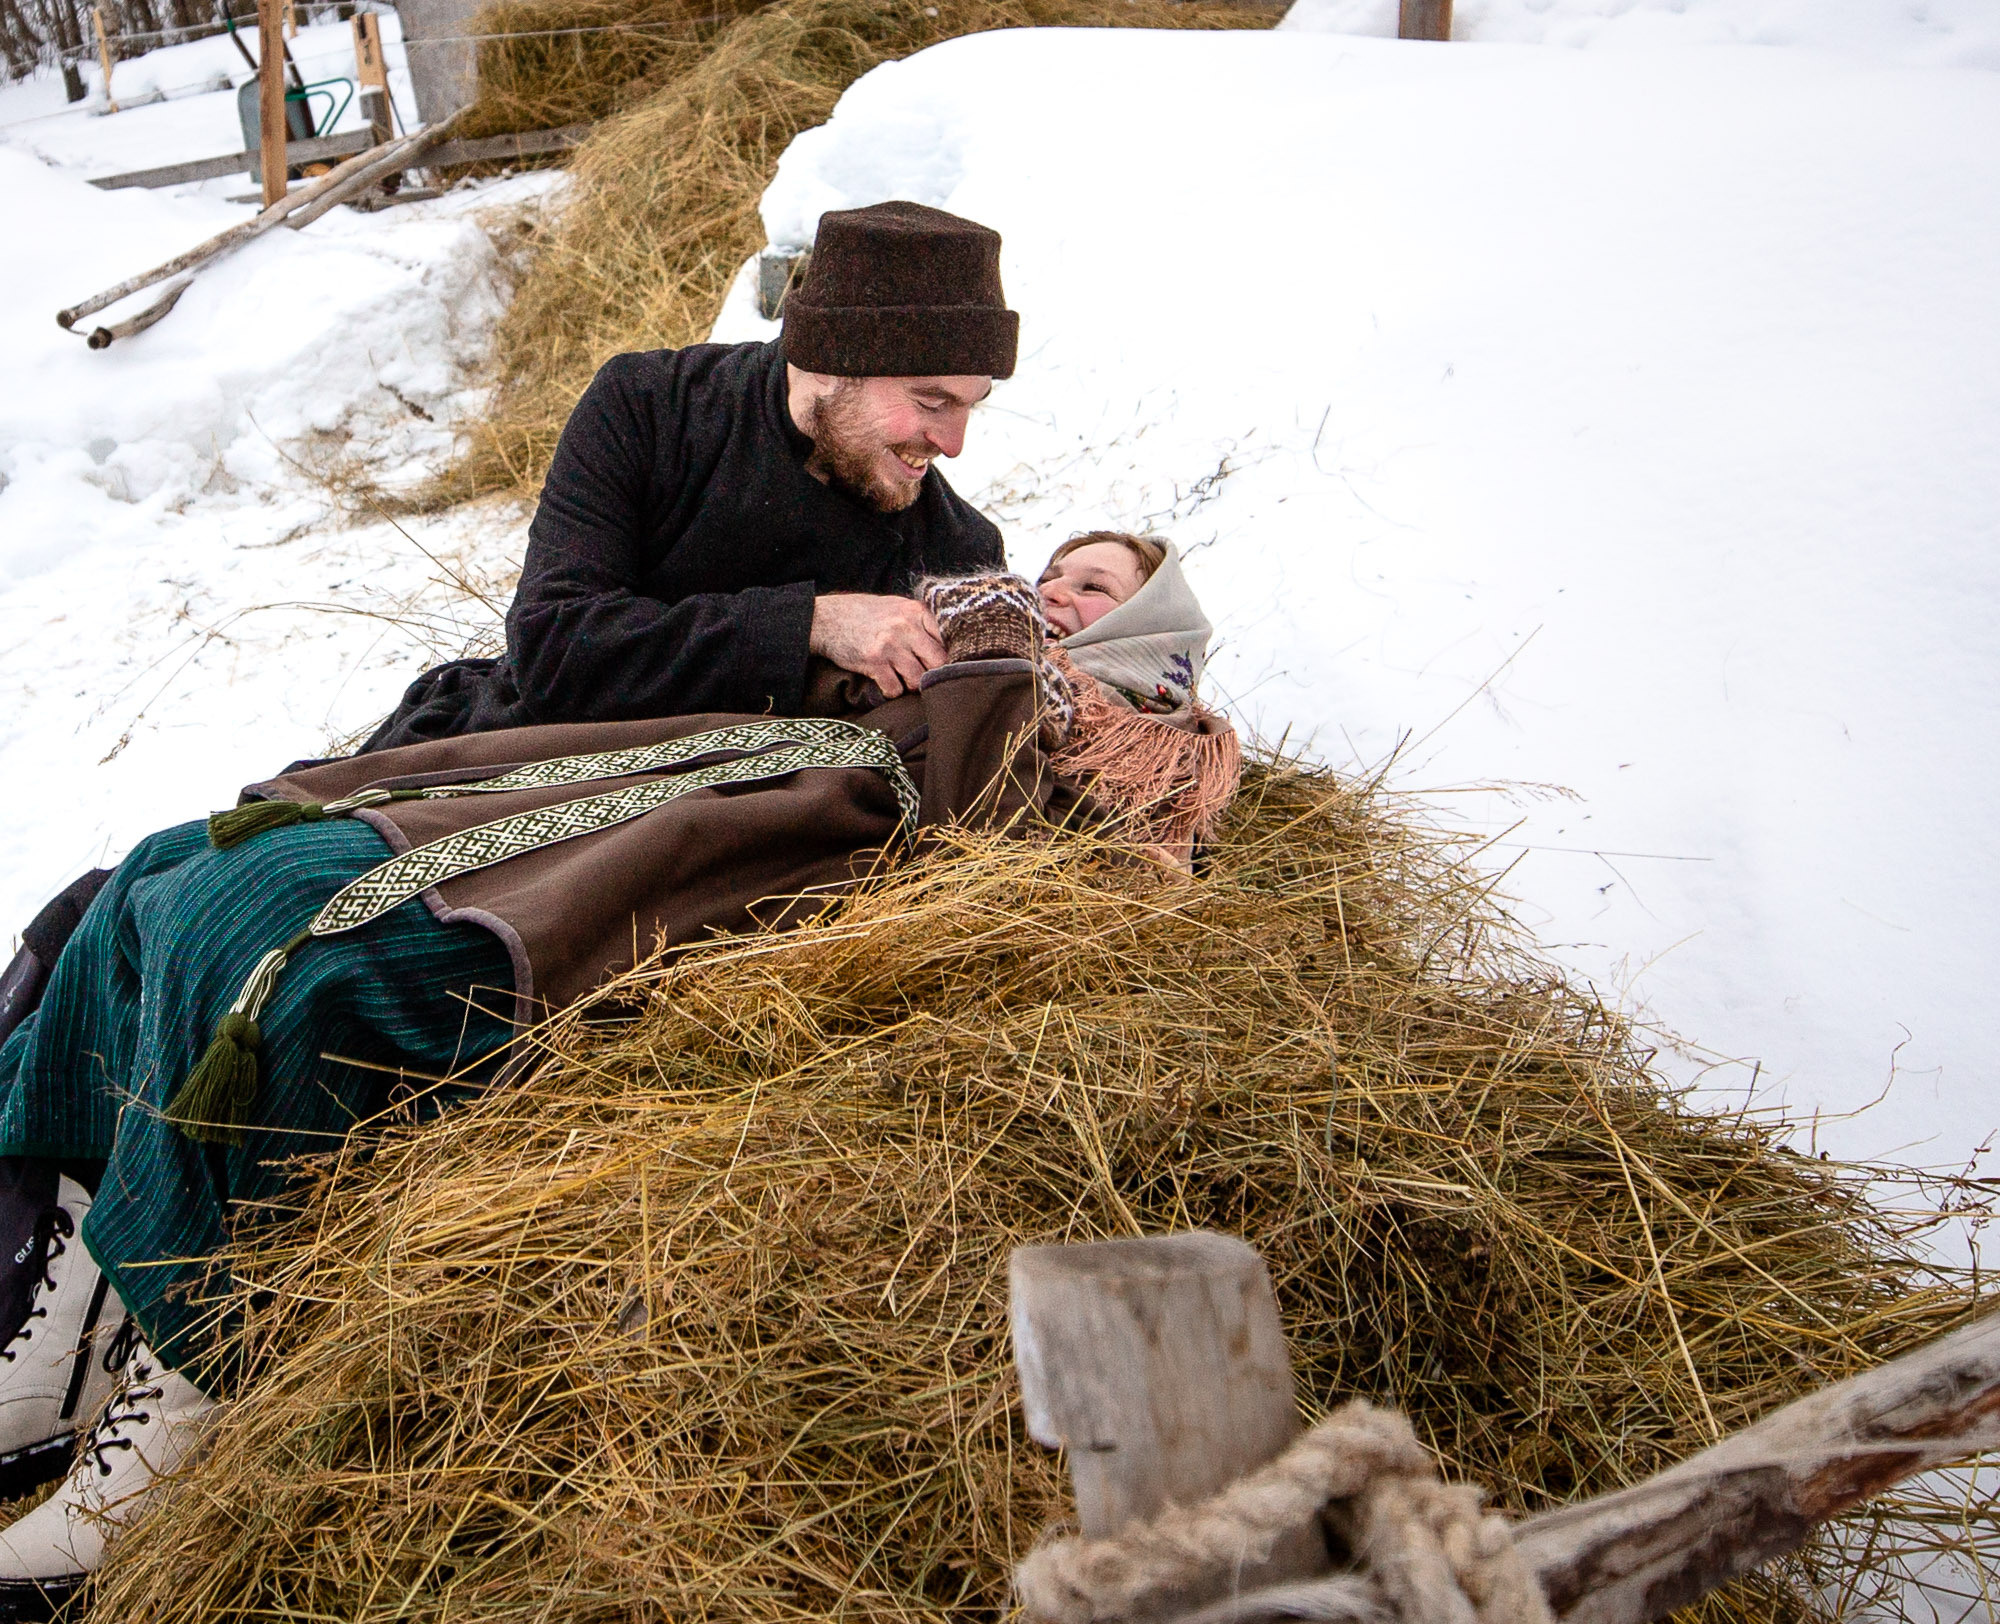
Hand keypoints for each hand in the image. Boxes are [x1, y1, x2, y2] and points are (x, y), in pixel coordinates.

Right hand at [808, 593, 946, 696]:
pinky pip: (895, 689)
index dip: (945, 656)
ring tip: (902, 679)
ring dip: (911, 685)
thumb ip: (920, 622)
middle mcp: (905, 627)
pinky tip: (886, 682)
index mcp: (915, 611)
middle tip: (923, 676)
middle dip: (932, 674)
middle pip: (938, 663)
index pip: (947, 640)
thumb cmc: (864, 614)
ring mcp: (890, 645)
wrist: (827, 619)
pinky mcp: (874, 662)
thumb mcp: (896, 607)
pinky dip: (892, 691)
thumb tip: (946, 646)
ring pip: (918, 679)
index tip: (938, 663)